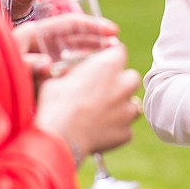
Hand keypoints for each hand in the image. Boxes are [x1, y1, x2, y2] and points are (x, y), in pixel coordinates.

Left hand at [13, 13, 118, 69]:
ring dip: (90, 55)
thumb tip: (46, 64)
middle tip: (115, 48)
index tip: (113, 31)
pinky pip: (66, 67)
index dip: (93, 26)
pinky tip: (90, 78)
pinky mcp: (42, 74)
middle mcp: (39, 43)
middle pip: (74, 37)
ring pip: (72, 52)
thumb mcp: (10, 66)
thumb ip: (27, 65)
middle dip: (95, 41)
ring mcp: (41, 57)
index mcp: (33, 34)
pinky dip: (79, 69)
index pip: (70, 23)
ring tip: (108, 61)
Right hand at [35, 44, 142, 159]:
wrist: (61, 137)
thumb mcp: (57, 80)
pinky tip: (101, 132)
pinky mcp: (125, 132)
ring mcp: (127, 109)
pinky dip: (116, 130)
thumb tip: (69, 76)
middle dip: (121, 82)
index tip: (105, 62)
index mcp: (108, 65)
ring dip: (122, 106)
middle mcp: (124, 85)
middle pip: (131, 77)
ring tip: (103, 113)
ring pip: (133, 104)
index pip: (119, 51)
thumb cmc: (56, 105)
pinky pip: (125, 129)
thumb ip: (72, 75)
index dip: (111, 57)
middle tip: (103, 90)